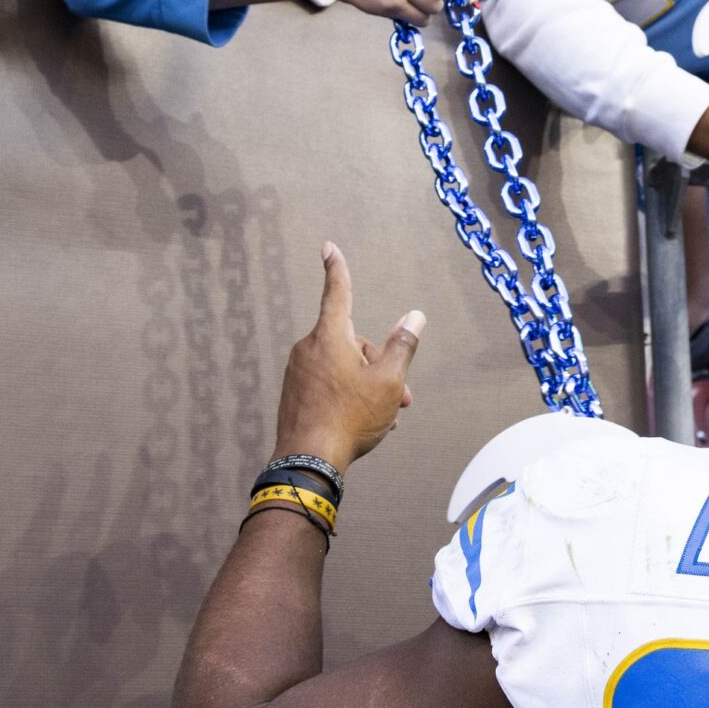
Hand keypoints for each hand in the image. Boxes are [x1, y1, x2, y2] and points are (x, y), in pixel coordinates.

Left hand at [273, 243, 424, 474]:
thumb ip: (402, 346)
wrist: (308, 460)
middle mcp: (309, 348)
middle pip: (351, 342)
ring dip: (366, 385)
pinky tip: (361, 424)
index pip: (338, 292)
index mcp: (330, 336)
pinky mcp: (293, 393)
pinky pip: (327, 385)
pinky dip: (347, 397)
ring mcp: (297, 372)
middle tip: (401, 398)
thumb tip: (415, 317)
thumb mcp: (388, 381)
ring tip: (383, 417)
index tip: (328, 247)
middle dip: (378, 364)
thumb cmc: (350, 417)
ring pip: (341, 367)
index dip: (337, 268)